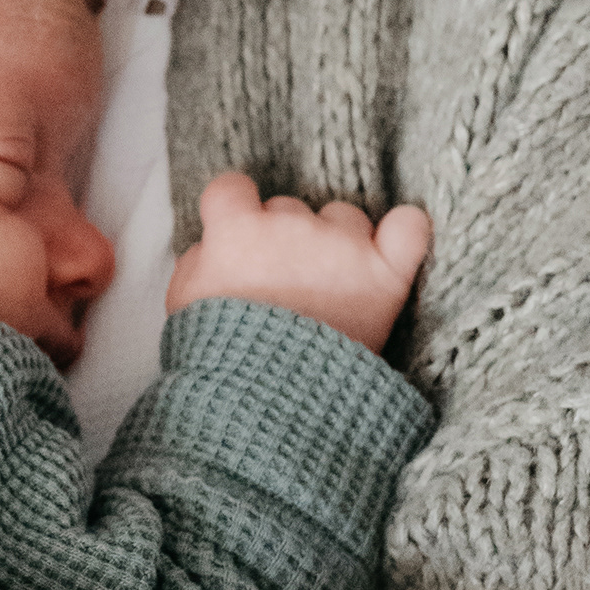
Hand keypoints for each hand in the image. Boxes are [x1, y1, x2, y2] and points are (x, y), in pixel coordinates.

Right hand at [167, 172, 430, 352]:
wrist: (266, 401)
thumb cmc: (218, 356)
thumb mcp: (181, 303)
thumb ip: (199, 258)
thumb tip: (216, 243)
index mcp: (236, 231)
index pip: (231, 188)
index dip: (235, 212)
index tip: (238, 236)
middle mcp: (289, 227)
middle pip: (289, 208)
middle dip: (284, 238)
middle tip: (281, 285)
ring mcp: (341, 247)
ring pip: (343, 218)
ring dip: (336, 243)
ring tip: (329, 291)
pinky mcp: (384, 275)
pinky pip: (408, 228)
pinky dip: (403, 233)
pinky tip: (390, 247)